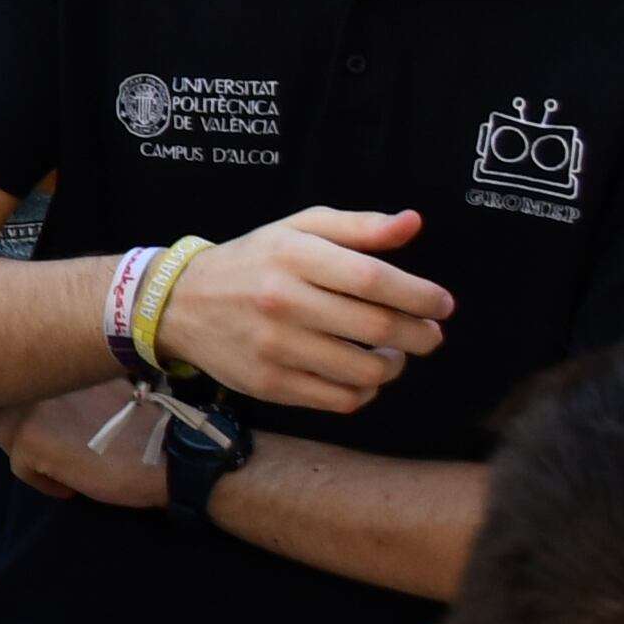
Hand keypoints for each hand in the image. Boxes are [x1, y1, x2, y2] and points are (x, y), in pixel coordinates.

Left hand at [0, 383, 180, 510]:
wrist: (168, 453)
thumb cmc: (141, 424)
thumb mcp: (96, 388)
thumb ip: (64, 385)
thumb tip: (36, 396)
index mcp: (53, 359)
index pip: (14, 377)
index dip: (25, 405)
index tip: (49, 426)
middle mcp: (34, 376)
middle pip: (1, 407)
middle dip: (21, 432)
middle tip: (53, 452)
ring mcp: (28, 406)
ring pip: (6, 435)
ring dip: (30, 455)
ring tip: (64, 467)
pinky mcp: (30, 439)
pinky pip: (20, 466)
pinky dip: (43, 482)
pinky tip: (70, 486)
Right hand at [152, 207, 451, 409]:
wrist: (181, 304)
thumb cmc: (253, 262)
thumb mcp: (297, 230)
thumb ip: (358, 227)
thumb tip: (413, 223)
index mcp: (294, 256)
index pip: (374, 279)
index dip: (419, 295)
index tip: (442, 304)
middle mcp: (283, 301)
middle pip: (376, 327)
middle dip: (420, 335)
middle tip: (430, 334)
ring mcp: (275, 347)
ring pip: (364, 371)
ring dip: (394, 366)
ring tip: (393, 354)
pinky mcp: (270, 384)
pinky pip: (339, 399)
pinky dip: (365, 391)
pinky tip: (363, 374)